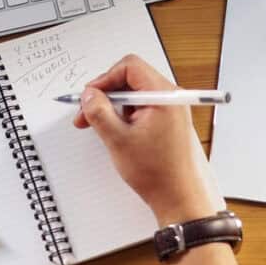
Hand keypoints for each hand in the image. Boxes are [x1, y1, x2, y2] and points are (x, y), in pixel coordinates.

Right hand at [73, 54, 215, 224]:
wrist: (179, 198)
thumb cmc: (158, 173)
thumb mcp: (118, 139)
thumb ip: (99, 112)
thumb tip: (89, 95)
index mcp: (163, 96)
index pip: (130, 67)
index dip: (105, 78)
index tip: (90, 96)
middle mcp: (170, 98)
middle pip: (131, 78)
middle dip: (105, 94)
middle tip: (86, 113)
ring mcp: (170, 109)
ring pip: (134, 94)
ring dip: (113, 106)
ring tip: (99, 126)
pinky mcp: (167, 121)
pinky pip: (141, 107)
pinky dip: (124, 115)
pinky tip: (113, 131)